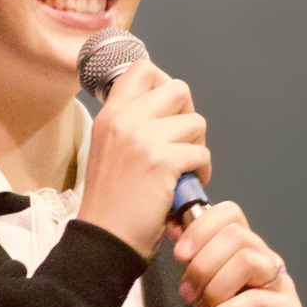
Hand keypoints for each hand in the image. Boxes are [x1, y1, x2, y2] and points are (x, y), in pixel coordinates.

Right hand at [78, 59, 210, 258]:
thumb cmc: (111, 201)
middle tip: (181, 144)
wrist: (105, 237)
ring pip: (195, 122)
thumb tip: (165, 113)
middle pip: (178, 89)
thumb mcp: (108, 150)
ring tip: (184, 170)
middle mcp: (125, 119)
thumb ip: (130, 126)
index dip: (164, 83)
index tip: (167, 112)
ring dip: (197, 147)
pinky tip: (186, 186)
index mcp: (110, 114)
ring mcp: (143, 138)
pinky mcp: (162, 161)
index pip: (143, 68)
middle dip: (188, 117)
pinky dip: (201, 171)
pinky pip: (201, 152)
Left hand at [171, 203, 306, 306]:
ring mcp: (281, 286)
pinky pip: (255, 301)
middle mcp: (266, 262)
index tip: (179, 253)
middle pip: (236, 234)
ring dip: (214, 284)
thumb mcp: (203, 299)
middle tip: (185, 291)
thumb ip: (194, 266)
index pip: (230, 214)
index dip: (201, 226)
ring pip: (248, 260)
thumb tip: (173, 227)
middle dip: (202, 261)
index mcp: (245, 252)